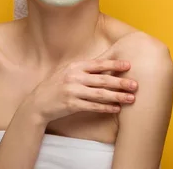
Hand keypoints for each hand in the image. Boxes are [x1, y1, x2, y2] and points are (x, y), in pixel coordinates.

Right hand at [24, 58, 138, 123]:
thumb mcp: (67, 72)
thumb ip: (83, 69)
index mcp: (75, 66)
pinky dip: (106, 107)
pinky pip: (92, 106)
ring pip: (100, 94)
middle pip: (102, 79)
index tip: (129, 65)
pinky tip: (116, 108)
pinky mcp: (71, 105)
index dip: (114, 64)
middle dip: (120, 82)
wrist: (37, 103)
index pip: (98, 64)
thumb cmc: (55, 86)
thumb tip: (105, 66)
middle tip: (135, 84)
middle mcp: (74, 77)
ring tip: (131, 98)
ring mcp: (72, 91)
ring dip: (117, 96)